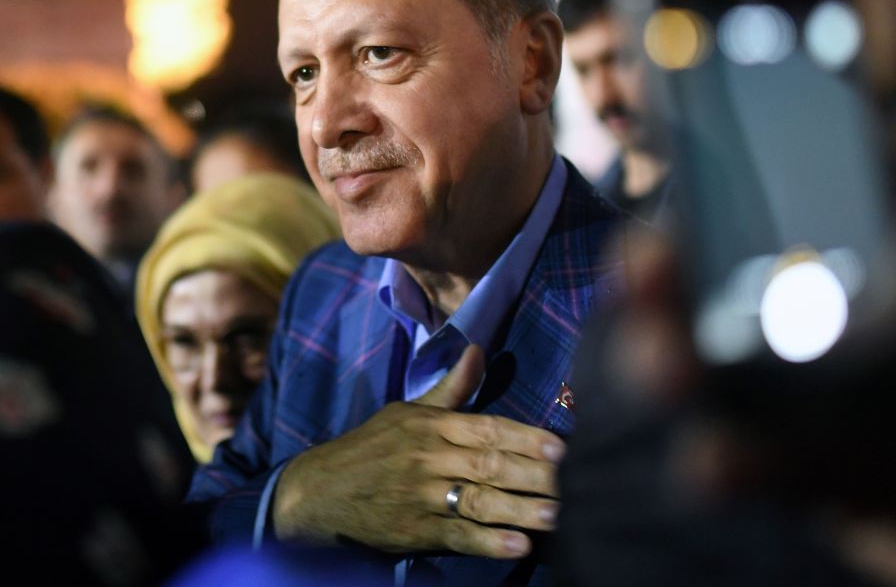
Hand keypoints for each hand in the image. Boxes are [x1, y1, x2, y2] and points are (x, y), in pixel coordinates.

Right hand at [271, 344, 565, 557]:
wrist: (319, 493)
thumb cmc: (370, 448)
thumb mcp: (407, 412)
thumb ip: (450, 389)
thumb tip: (477, 350)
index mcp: (431, 427)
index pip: (487, 428)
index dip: (526, 437)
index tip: (561, 445)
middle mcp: (429, 459)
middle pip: (490, 464)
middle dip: (535, 475)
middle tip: (576, 481)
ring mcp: (422, 496)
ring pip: (479, 501)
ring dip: (521, 510)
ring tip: (559, 516)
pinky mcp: (415, 531)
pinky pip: (457, 536)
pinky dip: (488, 542)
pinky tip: (518, 545)